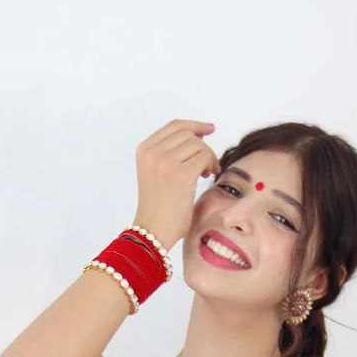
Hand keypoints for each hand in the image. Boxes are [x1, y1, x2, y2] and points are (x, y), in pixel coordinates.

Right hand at [133, 118, 221, 249]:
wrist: (153, 231)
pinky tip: (208, 176)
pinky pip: (204, 156)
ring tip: (206, 173)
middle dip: (203, 146)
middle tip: (207, 164)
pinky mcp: (181, 174)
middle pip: (188, 134)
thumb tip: (199, 135)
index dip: (195, 125)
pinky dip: (211, 164)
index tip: (210, 129)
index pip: (174, 126)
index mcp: (144, 149)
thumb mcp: (157, 172)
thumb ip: (171, 153)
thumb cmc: (160, 207)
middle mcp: (152, 152)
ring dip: (208, 157)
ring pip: (198, 144)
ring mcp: (165, 161)